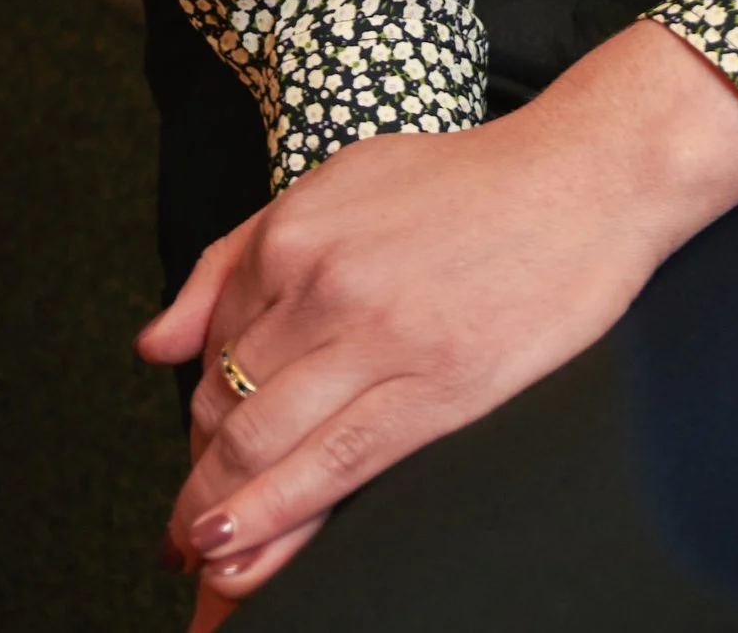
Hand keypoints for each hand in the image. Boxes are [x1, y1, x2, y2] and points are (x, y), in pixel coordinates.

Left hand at [136, 20, 737, 602]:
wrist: (584, 178)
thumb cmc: (468, 182)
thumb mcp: (339, 183)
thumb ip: (235, 258)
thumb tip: (153, 345)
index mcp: (293, 230)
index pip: (209, 349)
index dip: (197, 417)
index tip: (199, 461)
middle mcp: (322, 282)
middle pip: (222, 406)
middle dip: (199, 478)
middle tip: (185, 535)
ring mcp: (377, 337)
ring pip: (260, 447)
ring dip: (218, 515)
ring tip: (202, 559)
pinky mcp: (435, 388)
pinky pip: (333, 468)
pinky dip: (274, 522)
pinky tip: (239, 555)